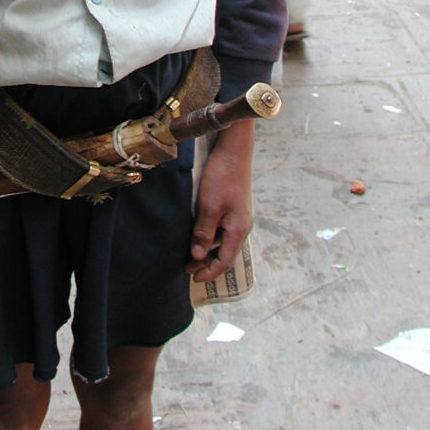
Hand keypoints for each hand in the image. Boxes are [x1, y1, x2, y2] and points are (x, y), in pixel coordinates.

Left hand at [187, 119, 253, 281]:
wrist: (234, 151)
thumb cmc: (222, 177)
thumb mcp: (209, 206)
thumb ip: (203, 233)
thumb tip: (197, 256)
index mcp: (238, 229)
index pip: (225, 261)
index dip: (209, 272)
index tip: (193, 278)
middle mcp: (242, 226)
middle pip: (225, 253)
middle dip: (207, 263)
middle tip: (187, 268)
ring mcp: (239, 216)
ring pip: (224, 242)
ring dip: (208, 250)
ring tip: (191, 254)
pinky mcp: (234, 207)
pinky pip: (223, 230)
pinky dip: (211, 238)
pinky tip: (200, 234)